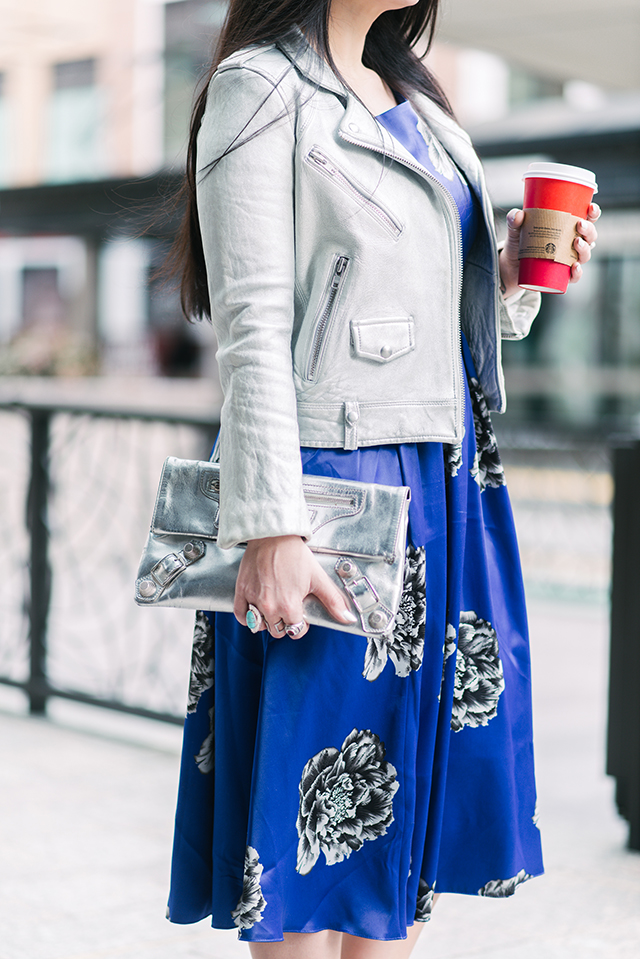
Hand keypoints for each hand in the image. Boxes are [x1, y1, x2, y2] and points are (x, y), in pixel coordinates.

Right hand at [233, 535, 356, 638]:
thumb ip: (333, 601)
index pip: (295, 631)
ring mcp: (254, 600)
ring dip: (266, 621)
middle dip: (284, 623)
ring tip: (273, 608)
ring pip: (258, 626)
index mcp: (290, 606)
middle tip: (287, 609)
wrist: (273, 536)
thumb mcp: (318, 578)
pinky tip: (256, 609)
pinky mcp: (242, 591)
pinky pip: (241, 616)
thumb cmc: (294, 554)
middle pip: (277, 631)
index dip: (300, 624)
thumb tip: (347, 618)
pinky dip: (247, 616)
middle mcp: (270, 607)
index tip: (300, 614)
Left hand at [499, 203, 601, 296]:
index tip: (591, 208)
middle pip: (590, 236)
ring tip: (576, 243)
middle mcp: (571, 243)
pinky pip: (574, 276)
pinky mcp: (561, 274)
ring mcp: (568, 259)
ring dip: (585, 249)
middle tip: (579, 225)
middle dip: (589, 230)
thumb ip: (514, 220)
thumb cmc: (518, 244)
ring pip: (586, 254)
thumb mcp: (515, 230)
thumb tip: (517, 215)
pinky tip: (574, 266)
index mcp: (566, 227)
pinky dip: (577, 272)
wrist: (510, 267)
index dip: (593, 213)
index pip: (587, 218)